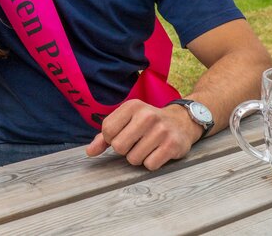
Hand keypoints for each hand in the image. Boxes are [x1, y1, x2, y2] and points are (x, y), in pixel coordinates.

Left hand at [85, 100, 201, 170]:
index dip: (111, 138)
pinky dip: (151, 163)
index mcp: (132, 106)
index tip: (123, 134)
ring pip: (133, 159)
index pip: (107, 131)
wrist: (182, 121)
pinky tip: (158, 152)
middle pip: (119, 146)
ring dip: (138, 157)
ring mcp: (161, 130)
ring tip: (148, 146)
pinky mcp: (173, 145)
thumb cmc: (147, 123)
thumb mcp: (127, 121)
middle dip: (124, 150)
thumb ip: (105, 136)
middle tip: (136, 142)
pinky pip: (150, 165)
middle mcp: (147, 115)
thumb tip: (90, 152)